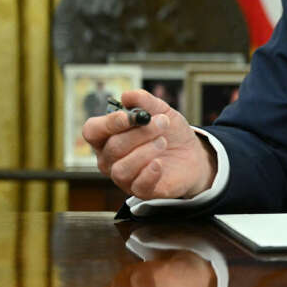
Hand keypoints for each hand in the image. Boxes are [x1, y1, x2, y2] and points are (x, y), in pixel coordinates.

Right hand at [82, 89, 216, 199]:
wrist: (193, 154)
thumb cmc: (170, 134)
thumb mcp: (162, 112)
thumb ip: (145, 102)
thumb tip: (127, 96)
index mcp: (108, 137)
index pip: (93, 131)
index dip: (108, 123)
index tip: (129, 116)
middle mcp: (110, 159)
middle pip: (113, 147)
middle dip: (140, 133)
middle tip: (162, 122)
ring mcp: (124, 177)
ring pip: (122, 168)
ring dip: (145, 151)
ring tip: (163, 141)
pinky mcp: (141, 190)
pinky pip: (137, 186)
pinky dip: (149, 173)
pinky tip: (160, 162)